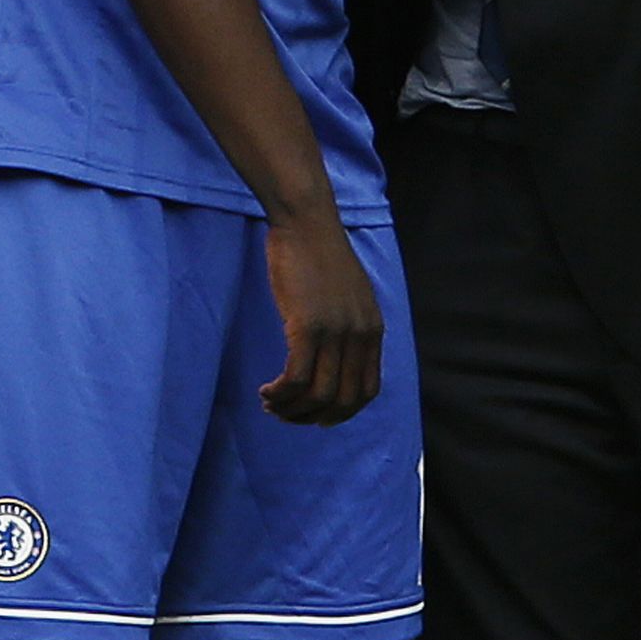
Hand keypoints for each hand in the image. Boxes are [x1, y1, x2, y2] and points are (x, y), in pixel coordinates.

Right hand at [259, 213, 383, 426]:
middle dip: (312, 417)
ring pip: (318, 395)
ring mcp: (336, 332)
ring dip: (291, 409)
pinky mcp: (308, 326)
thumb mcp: (350, 295)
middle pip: (342, 400)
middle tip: (286, 413)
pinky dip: (281, 393)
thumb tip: (337, 361)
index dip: (340, 412)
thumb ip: (350, 327)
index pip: (367, 391)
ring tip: (271, 403)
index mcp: (373, 330)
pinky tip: (267, 390)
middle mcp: (360, 335)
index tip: (316, 415)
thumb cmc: (320, 254)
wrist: (307, 222)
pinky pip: (296, 378)